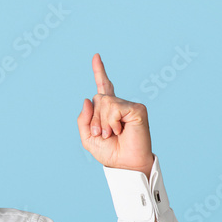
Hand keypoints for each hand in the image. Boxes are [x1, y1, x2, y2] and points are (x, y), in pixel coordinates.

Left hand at [76, 53, 153, 178]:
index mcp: (108, 110)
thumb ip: (83, 119)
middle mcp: (119, 105)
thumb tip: (88, 98)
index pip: (103, 87)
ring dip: (103, 122)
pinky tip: (120, 130)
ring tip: (112, 134)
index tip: (96, 56)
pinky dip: (112, 121)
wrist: (124, 165)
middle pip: (97, 98)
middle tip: (104, 135)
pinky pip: (114, 107)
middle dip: (95, 119)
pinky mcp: (137, 109)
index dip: (99, 71)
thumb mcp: (88, 137)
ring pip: (104, 102)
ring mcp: (129, 106)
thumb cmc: (110, 153)